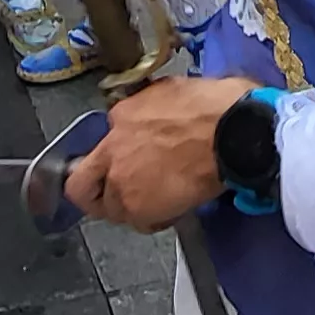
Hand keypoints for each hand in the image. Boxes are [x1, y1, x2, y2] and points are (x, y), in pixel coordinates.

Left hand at [65, 75, 252, 231]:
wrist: (233, 133)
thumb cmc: (215, 107)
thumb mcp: (173, 91)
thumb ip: (150, 108)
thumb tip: (154, 115)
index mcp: (121, 116)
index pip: (101, 141)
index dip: (113, 155)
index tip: (123, 160)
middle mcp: (112, 150)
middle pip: (81, 184)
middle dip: (93, 191)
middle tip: (108, 196)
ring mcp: (122, 182)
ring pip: (109, 208)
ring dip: (127, 207)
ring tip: (152, 204)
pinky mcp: (139, 208)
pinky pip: (138, 223)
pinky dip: (152, 221)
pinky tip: (169, 211)